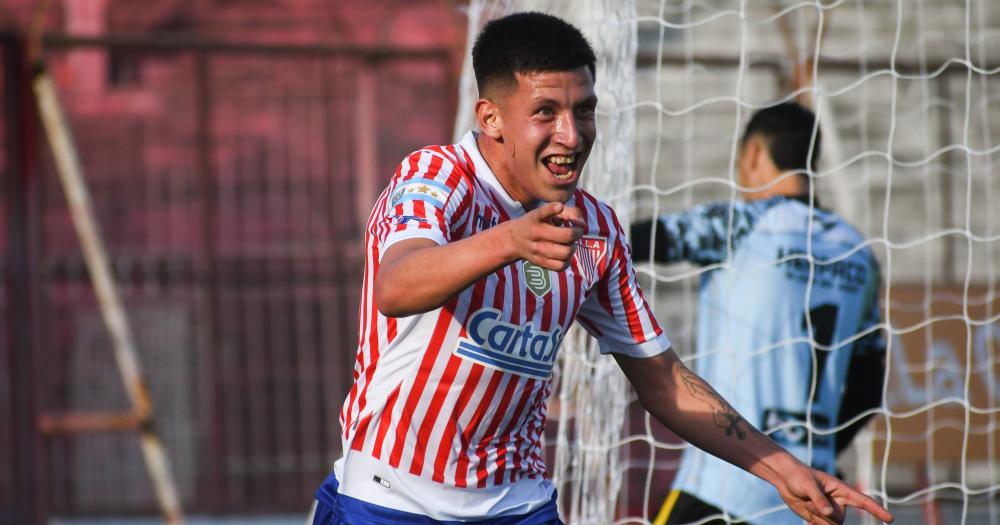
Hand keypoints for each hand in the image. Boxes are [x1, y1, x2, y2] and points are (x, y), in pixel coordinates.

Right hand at [508, 202, 583, 270]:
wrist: (514, 240)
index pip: (543, 212)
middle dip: (577, 233)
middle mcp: (536, 233)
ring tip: (569, 243)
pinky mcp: (540, 262)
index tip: (559, 207)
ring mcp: (537, 250)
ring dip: (572, 247)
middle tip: (575, 231)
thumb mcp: (548, 211)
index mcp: (536, 218)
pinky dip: (567, 260)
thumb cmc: (538, 222)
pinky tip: (564, 253)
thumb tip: (583, 225)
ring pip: (565, 253)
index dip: (553, 209)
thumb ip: (570, 212)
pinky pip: (560, 266)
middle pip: (566, 236)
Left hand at [776, 465, 893, 523]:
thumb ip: (818, 499)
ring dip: (816, 518)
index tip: (889, 519)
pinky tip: (807, 520)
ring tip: (806, 503)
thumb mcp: (808, 485)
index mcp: (840, 489)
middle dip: (823, 514)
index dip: (876, 510)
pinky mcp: (819, 517)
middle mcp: (838, 502)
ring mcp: (829, 511)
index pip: (862, 501)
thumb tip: (828, 513)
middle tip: (809, 501)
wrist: (785, 479)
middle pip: (839, 520)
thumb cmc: (798, 476)